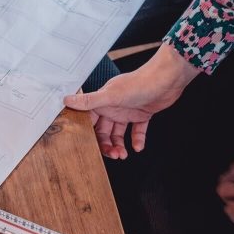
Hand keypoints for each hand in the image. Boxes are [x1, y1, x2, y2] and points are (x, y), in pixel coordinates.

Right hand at [63, 44, 198, 158]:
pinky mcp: (142, 115)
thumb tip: (67, 100)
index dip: (89, 133)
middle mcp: (114, 107)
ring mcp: (128, 111)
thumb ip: (89, 100)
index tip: (89, 146)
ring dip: (120, 145)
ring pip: (119, 133)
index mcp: (103, 101)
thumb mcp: (111, 95)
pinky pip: (137, 131)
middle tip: (112, 154)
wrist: (166, 79)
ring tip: (123, 154)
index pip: (90, 120)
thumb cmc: (139, 83)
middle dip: (107, 144)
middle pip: (104, 130)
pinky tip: (138, 147)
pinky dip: (137, 140)